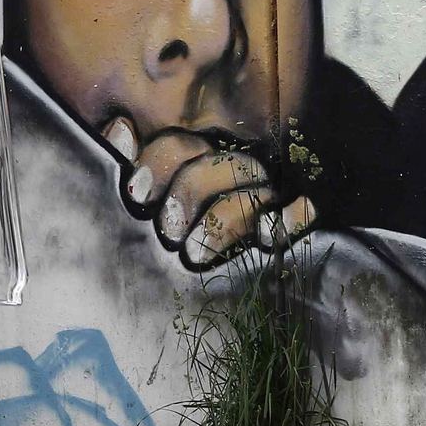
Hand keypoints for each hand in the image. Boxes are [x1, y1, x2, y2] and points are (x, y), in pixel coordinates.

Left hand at [102, 118, 316, 269]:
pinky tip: (270, 235)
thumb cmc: (176, 243)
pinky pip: (305, 212)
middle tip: (167, 233)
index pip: (178, 145)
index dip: (157, 163)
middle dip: (189, 193)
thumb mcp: (149, 206)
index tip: (137, 196)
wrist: (221, 297)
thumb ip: (136, 169)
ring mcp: (271, 197)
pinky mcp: (300, 224)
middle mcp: (234, 173)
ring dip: (224, 219)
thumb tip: (121, 128)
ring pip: (255, 189)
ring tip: (195, 255)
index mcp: (195, 164)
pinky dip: (291, 219)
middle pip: (218, 163)